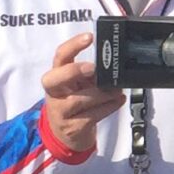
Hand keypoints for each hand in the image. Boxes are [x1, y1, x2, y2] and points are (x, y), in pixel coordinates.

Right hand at [41, 32, 123, 155]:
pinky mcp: (72, 127)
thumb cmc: (77, 104)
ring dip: (103, 93)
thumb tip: (114, 63)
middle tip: (94, 68)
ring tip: (117, 90)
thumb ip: (92, 73)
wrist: (69, 136)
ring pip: (79, 99)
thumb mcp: (81, 85)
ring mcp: (60, 112)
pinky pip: (92, 116)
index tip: (89, 37)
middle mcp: (55, 93)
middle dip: (74, 71)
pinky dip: (109, 107)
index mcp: (57, 77)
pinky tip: (118, 101)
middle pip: (55, 78)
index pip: (60, 56)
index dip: (73, 45)